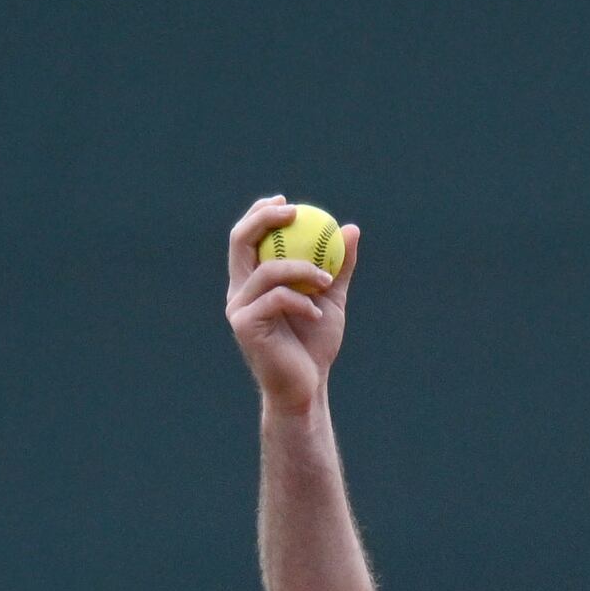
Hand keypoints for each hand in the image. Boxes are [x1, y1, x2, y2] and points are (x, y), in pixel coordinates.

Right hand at [226, 195, 360, 417]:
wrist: (306, 387)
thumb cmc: (315, 345)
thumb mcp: (330, 298)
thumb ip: (338, 266)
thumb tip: (351, 229)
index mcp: (251, 282)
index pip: (246, 238)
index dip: (261, 214)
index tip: (288, 203)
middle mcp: (238, 292)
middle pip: (240, 240)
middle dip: (264, 219)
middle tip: (295, 212)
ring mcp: (239, 309)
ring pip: (267, 270)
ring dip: (302, 269)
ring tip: (327, 281)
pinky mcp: (245, 326)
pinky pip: (277, 298)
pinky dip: (302, 300)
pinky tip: (316, 314)